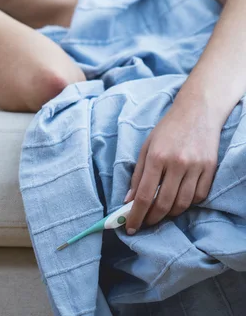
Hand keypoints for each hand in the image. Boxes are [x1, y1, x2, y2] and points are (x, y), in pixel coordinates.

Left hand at [123, 104, 219, 234]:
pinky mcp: (210, 169)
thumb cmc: (168, 128)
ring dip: (170, 214)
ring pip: (182, 204)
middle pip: (163, 204)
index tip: (129, 227)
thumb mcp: (146, 146)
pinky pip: (199, 196)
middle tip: (145, 223)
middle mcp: (177, 163)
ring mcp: (196, 167)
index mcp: (157, 157)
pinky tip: (179, 200)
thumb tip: (128, 200)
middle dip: (152, 219)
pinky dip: (188, 203)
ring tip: (161, 213)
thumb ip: (137, 174)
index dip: (135, 215)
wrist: (197, 111)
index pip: (144, 195)